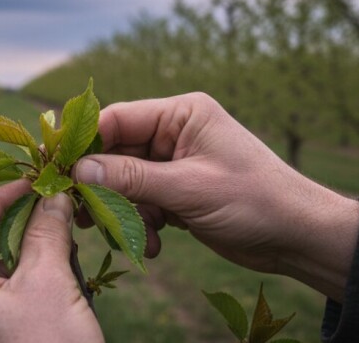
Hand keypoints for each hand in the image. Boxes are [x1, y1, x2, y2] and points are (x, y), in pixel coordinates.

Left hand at [0, 180, 103, 341]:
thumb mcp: (50, 283)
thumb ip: (46, 230)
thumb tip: (53, 197)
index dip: (1, 196)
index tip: (35, 183)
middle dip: (11, 225)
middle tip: (50, 207)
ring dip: (14, 254)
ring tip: (55, 240)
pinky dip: (10, 285)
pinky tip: (47, 275)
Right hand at [72, 92, 358, 301]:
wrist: (297, 237)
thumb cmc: (255, 200)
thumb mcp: (189, 188)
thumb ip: (132, 178)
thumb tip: (79, 169)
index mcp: (182, 114)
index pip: (118, 118)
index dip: (86, 142)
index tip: (60, 169)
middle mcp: (175, 133)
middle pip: (116, 154)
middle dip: (105, 187)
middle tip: (88, 215)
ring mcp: (175, 163)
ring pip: (125, 183)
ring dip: (125, 213)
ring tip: (134, 237)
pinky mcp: (177, 191)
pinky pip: (142, 203)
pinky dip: (141, 224)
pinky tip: (154, 244)